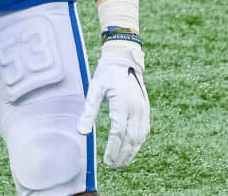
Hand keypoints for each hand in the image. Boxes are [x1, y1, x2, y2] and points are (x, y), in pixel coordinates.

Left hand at [77, 40, 148, 168]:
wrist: (124, 59)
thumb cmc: (106, 73)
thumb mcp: (94, 89)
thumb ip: (88, 111)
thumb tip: (81, 132)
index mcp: (122, 104)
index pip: (118, 134)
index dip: (113, 150)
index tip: (106, 162)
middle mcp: (136, 109)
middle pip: (131, 139)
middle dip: (122, 156)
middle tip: (112, 167)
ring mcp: (143, 109)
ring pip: (140, 138)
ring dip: (131, 153)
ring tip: (121, 164)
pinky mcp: (146, 109)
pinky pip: (144, 131)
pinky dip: (138, 143)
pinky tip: (131, 150)